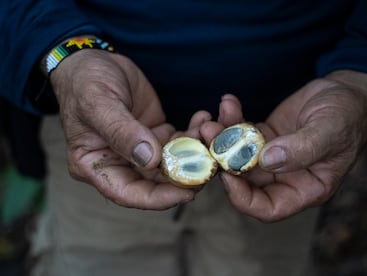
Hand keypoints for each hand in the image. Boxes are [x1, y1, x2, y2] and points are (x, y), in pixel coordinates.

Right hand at [49, 49, 193, 209]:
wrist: (93, 60)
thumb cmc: (85, 82)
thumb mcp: (98, 103)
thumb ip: (122, 132)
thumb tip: (150, 159)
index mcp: (95, 165)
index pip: (129, 193)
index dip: (159, 198)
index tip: (187, 192)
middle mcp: (118, 163)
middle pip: (155, 183)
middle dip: (185, 176)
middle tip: (210, 164)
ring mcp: (138, 151)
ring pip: (172, 164)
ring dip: (193, 152)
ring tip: (209, 131)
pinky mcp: (153, 136)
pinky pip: (177, 142)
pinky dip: (193, 134)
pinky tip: (202, 119)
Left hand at [201, 70, 366, 221]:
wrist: (347, 91)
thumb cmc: (348, 115)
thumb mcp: (330, 131)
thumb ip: (302, 149)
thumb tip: (268, 161)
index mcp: (304, 188)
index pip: (268, 208)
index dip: (243, 198)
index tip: (226, 175)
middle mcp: (284, 177)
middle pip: (245, 181)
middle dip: (222, 161)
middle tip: (208, 136)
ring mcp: (271, 157)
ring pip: (237, 156)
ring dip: (221, 138)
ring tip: (211, 119)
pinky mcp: (264, 137)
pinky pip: (241, 133)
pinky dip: (231, 120)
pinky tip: (228, 102)